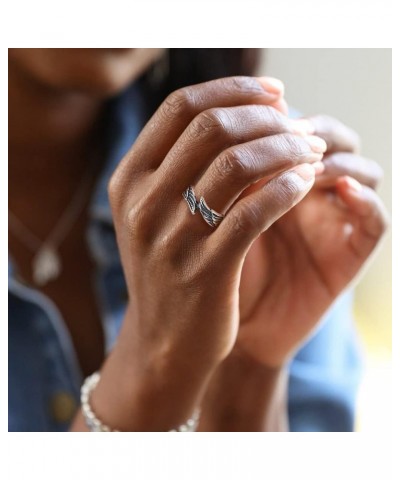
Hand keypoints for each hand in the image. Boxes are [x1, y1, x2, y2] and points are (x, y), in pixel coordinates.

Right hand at [85, 76, 325, 430]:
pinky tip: (304, 182)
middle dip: (267, 118)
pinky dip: (287, 188)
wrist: (164, 342)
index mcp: (129, 180)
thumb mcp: (159, 213)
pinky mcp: (205, 272)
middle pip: (212, 128)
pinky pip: (255, 213)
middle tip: (300, 125)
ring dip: (286, 149)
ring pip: (238, 165)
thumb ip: (186, 164)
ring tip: (311, 151)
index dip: (234, 90)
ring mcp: (171, 239)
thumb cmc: (170, 268)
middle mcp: (143, 204)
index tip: (275, 93)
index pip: (181, 107)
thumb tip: (249, 114)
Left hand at [235, 114, 388, 367]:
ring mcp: (333, 222)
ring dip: (338, 161)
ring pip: (361, 170)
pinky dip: (365, 200)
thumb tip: (231, 122)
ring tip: (308, 166)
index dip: (282, 117)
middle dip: (313, 133)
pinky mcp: (350, 254)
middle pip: (332, 139)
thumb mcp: (218, 215)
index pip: (294, 127)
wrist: (229, 329)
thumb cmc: (213, 269)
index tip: (261, 116)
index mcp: (276, 180)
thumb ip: (229, 174)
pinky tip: (341, 191)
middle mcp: (310, 194)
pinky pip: (375, 220)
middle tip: (289, 137)